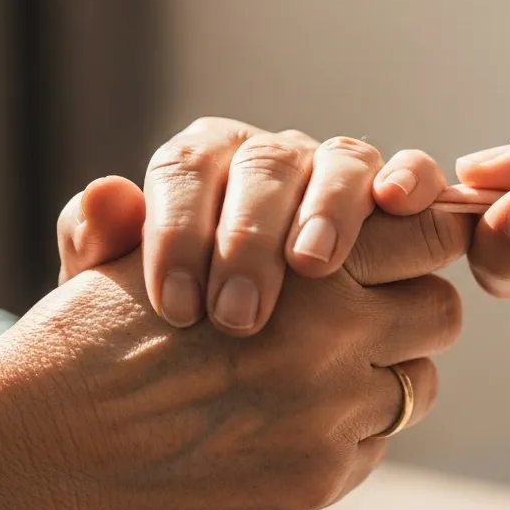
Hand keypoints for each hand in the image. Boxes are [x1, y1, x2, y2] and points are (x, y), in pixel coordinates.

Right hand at [0, 205, 468, 509]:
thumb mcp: (169, 245)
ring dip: (383, 373)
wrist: (42, 444)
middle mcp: (337, 331)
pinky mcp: (316, 480)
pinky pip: (373, 445)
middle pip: (439, 310)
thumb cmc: (99, 331)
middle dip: (409, 307)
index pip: (427, 233)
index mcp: (306, 258)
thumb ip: (254, 216)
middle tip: (368, 310)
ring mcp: (332, 413)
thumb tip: (335, 193)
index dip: (421, 237)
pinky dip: (346, 431)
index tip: (406, 247)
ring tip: (319, 372)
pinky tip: (285, 422)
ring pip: (416, 384)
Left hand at [57, 120, 448, 334]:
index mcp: (199, 165)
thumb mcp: (114, 299)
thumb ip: (99, 247)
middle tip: (237, 316)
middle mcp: (269, 161)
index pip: (185, 170)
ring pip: (342, 161)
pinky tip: (397, 203)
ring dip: (331, 207)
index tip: (177, 308)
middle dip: (250, 238)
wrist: (232, 348)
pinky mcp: (389, 200)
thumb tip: (105, 199)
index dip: (179, 231)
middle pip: (265, 166)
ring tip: (312, 266)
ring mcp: (333, 174)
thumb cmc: (173, 322)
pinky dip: (410, 178)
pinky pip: (409, 174)